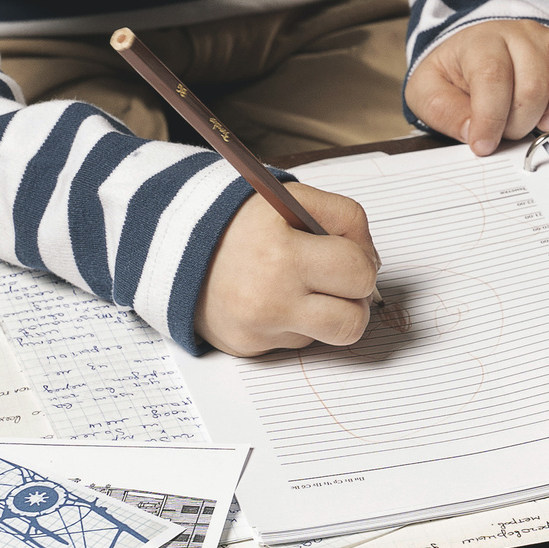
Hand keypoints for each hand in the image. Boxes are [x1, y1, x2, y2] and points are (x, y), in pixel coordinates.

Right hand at [194, 183, 381, 355]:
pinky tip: (272, 296)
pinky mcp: (248, 349)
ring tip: (300, 283)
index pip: (359, 273)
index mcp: (282, 254)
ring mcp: (258, 331)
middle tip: (337, 278)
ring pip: (326, 335)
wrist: (175, 246)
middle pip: (352, 323)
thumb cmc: (240, 220)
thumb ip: (345, 218)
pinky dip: (294, 321)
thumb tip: (373, 262)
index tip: (347, 253)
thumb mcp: (293, 198)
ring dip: (324, 311)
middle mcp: (269, 300)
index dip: (362, 261)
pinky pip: (296, 343)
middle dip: (355, 299)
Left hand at [406, 18, 548, 155]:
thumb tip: (475, 131)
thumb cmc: (455, 74)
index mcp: (482, 42)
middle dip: (522, 121)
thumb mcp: (429, 91)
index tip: (483, 145)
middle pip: (535, 80)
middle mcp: (522, 35)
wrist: (472, 48)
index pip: (493, 76)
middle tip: (511, 134)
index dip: (490, 118)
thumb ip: (444, 111)